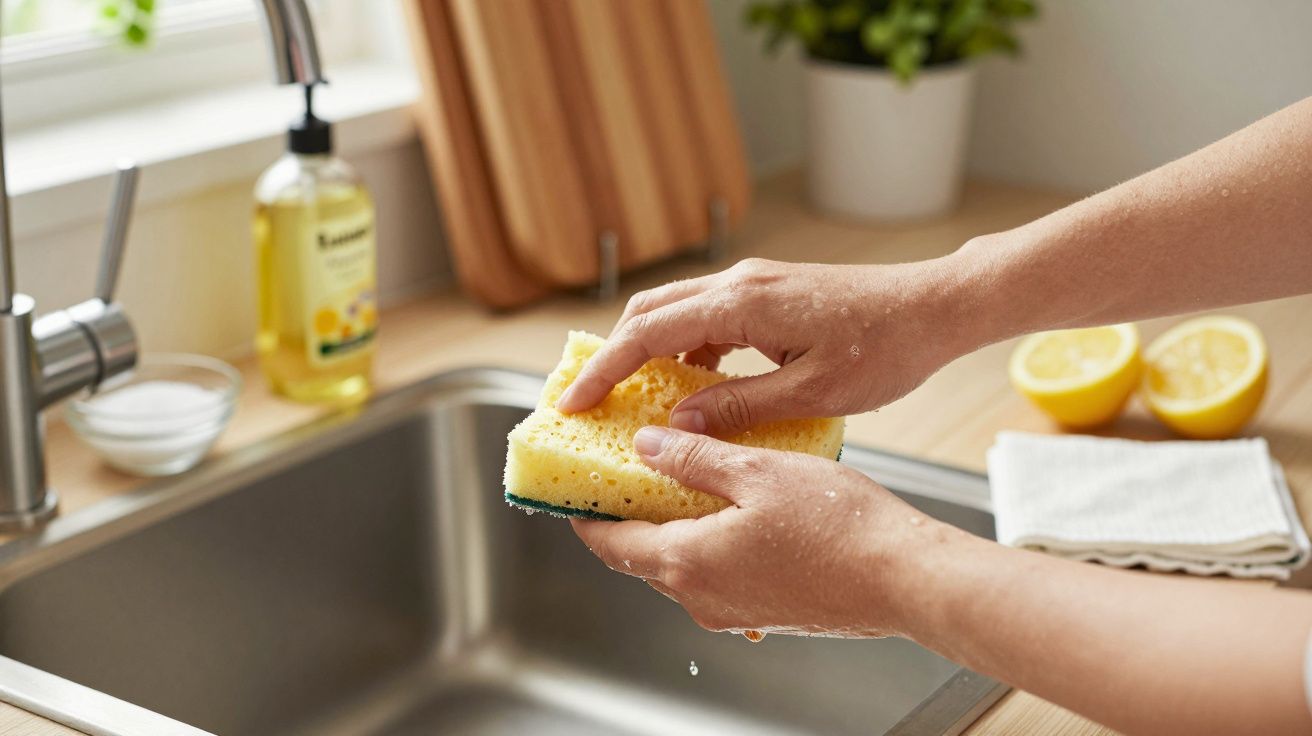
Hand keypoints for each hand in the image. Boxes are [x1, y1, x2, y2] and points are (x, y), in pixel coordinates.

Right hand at [556, 258, 965, 436]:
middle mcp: (739, 284)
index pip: (648, 333)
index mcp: (742, 304)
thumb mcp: (812, 392)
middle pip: (649, 312)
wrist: (933, 307)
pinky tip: (696, 390)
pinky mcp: (769, 294)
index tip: (572, 402)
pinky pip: (708, 317)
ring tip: (636, 402)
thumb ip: (740, 406)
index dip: (604, 370)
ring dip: (650, 353)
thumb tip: (679, 424)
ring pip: (677, 312)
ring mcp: (754, 284)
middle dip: (613, 356)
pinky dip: (687, 350)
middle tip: (590, 401)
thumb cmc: (885, 348)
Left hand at [571, 426, 942, 637]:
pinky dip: (705, 539)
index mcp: (687, 562)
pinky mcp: (763, 611)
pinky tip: (729, 504)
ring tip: (679, 475)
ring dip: (668, 524)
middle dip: (625, 514)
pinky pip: (714, 573)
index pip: (608, 542)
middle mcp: (701, 597)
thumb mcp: (756, 469)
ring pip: (678, 563)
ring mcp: (733, 611)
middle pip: (639, 556)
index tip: (569, 488)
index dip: (582, 513)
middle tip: (622, 470)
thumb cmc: (840, 526)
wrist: (905, 578)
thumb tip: (646, 446)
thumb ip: (692, 456)